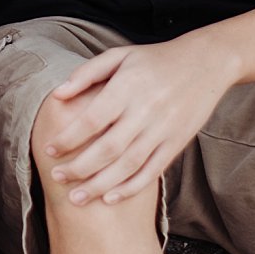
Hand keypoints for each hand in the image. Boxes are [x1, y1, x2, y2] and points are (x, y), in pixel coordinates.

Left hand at [41, 40, 234, 206]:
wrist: (205, 63)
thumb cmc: (154, 59)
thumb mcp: (120, 55)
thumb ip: (87, 73)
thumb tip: (57, 95)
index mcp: (127, 87)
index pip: (92, 120)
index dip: (69, 138)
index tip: (49, 149)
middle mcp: (146, 111)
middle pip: (108, 148)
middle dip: (79, 167)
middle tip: (57, 178)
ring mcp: (163, 130)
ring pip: (128, 165)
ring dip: (100, 184)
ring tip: (76, 198)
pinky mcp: (177, 143)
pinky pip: (153, 171)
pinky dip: (131, 188)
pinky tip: (110, 197)